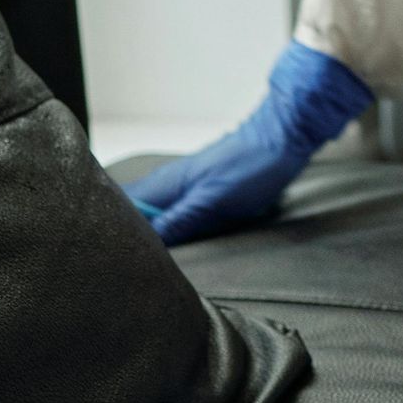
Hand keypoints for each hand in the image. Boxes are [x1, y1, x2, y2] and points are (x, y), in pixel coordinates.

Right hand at [124, 42, 372, 245]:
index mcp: (165, 184)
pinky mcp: (202, 192)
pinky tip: (190, 240)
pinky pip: (179, 214)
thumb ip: (178, 221)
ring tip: (165, 255)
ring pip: (158, 217)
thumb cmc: (252, 167)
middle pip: (137, 215)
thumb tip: (147, 242)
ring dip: (160, 236)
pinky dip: (180, 229)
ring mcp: (186, 187)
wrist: (283, 141)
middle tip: (145, 262)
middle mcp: (169, 184)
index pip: (122, 207)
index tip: (123, 254)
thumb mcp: (213, 202)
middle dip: (138, 238)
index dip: (118, 230)